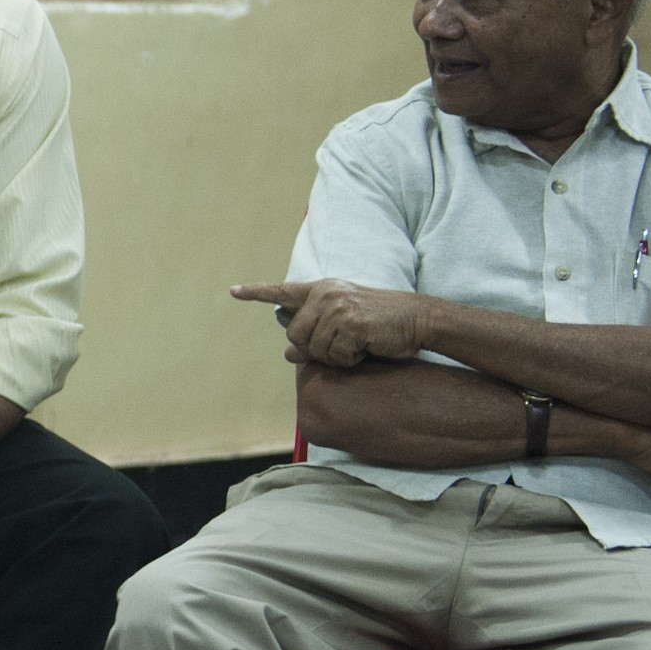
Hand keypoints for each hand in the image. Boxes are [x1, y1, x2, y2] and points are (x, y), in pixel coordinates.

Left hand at [231, 279, 434, 368]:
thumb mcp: (344, 327)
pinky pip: (335, 355)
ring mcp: (337, 307)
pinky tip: (366, 347)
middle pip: (294, 335)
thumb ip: (314, 336)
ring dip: (336, 356)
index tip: (233, 291)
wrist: (417, 319)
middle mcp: (325, 294)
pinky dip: (349, 359)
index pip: (283, 291)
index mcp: (321, 290)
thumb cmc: (380, 324)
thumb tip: (288, 354)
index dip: (256, 293)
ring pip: (314, 349)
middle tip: (342, 346)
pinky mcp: (350, 323)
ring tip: (359, 344)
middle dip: (313, 349)